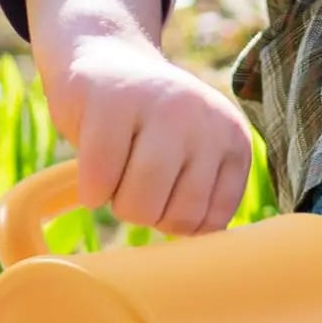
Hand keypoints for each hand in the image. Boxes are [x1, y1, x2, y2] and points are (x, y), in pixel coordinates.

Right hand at [44, 30, 257, 235]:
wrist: (104, 54)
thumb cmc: (147, 124)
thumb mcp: (193, 152)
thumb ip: (204, 196)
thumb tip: (202, 268)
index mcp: (232, 138)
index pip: (213, 222)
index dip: (179, 225)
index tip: (165, 196)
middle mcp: (205, 119)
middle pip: (175, 217)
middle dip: (146, 214)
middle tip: (135, 179)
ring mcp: (160, 107)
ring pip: (138, 204)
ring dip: (116, 202)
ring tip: (117, 170)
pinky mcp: (111, 102)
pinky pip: (98, 180)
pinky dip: (89, 188)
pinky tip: (92, 166)